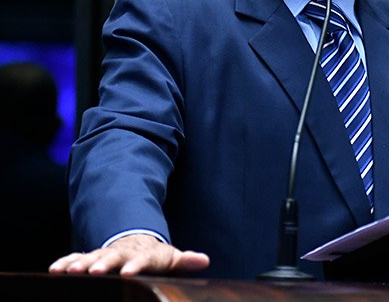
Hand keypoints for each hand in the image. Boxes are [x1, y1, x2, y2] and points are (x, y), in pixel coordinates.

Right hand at [48, 234, 209, 275]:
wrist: (138, 243)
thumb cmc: (157, 257)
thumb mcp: (172, 258)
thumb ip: (186, 260)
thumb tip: (204, 260)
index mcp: (144, 254)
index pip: (141, 260)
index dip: (135, 265)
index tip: (129, 272)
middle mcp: (123, 253)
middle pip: (113, 257)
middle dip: (104, 264)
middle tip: (95, 272)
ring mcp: (106, 255)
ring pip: (92, 258)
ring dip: (80, 264)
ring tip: (67, 272)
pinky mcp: (91, 258)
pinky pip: (77, 258)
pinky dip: (66, 262)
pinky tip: (55, 269)